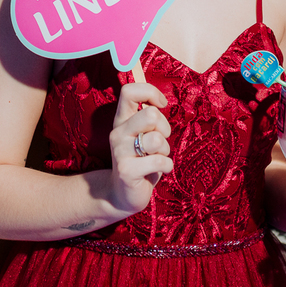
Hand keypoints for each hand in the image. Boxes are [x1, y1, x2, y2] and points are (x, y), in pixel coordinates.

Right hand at [105, 81, 172, 216]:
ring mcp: (120, 152)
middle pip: (150, 114)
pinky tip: (160, 171)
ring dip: (165, 150)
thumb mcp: (141, 135)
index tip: (161, 105)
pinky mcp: (127, 171)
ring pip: (157, 139)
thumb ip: (148, 118)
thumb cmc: (140, 161)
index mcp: (122, 120)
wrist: (122, 195)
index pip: (128, 91)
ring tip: (157, 158)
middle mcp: (118, 133)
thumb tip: (160, 101)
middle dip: (165, 128)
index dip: (150, 92)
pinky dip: (167, 166)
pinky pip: (159, 161)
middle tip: (160, 141)